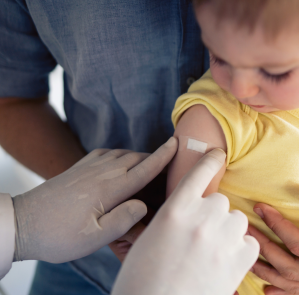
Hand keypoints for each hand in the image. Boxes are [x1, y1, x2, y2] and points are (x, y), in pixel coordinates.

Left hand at [12, 137, 176, 262]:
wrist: (22, 223)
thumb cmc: (59, 236)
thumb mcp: (94, 238)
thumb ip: (123, 220)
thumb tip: (143, 204)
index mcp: (109, 189)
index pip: (143, 169)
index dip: (163, 156)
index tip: (177, 143)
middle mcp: (101, 173)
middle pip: (135, 158)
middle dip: (155, 155)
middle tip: (170, 157)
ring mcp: (88, 168)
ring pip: (121, 154)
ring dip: (138, 155)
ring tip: (149, 161)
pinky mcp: (78, 168)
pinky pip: (104, 153)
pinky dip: (118, 153)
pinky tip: (119, 159)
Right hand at [112, 149, 258, 294]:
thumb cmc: (143, 281)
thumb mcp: (147, 241)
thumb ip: (171, 218)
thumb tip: (185, 210)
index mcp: (174, 211)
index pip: (198, 173)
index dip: (210, 160)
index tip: (219, 154)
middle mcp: (201, 219)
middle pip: (220, 200)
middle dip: (212, 213)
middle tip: (200, 235)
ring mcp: (223, 239)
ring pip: (237, 219)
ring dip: (228, 229)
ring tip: (212, 251)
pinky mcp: (240, 261)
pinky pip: (250, 242)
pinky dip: (241, 249)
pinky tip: (225, 262)